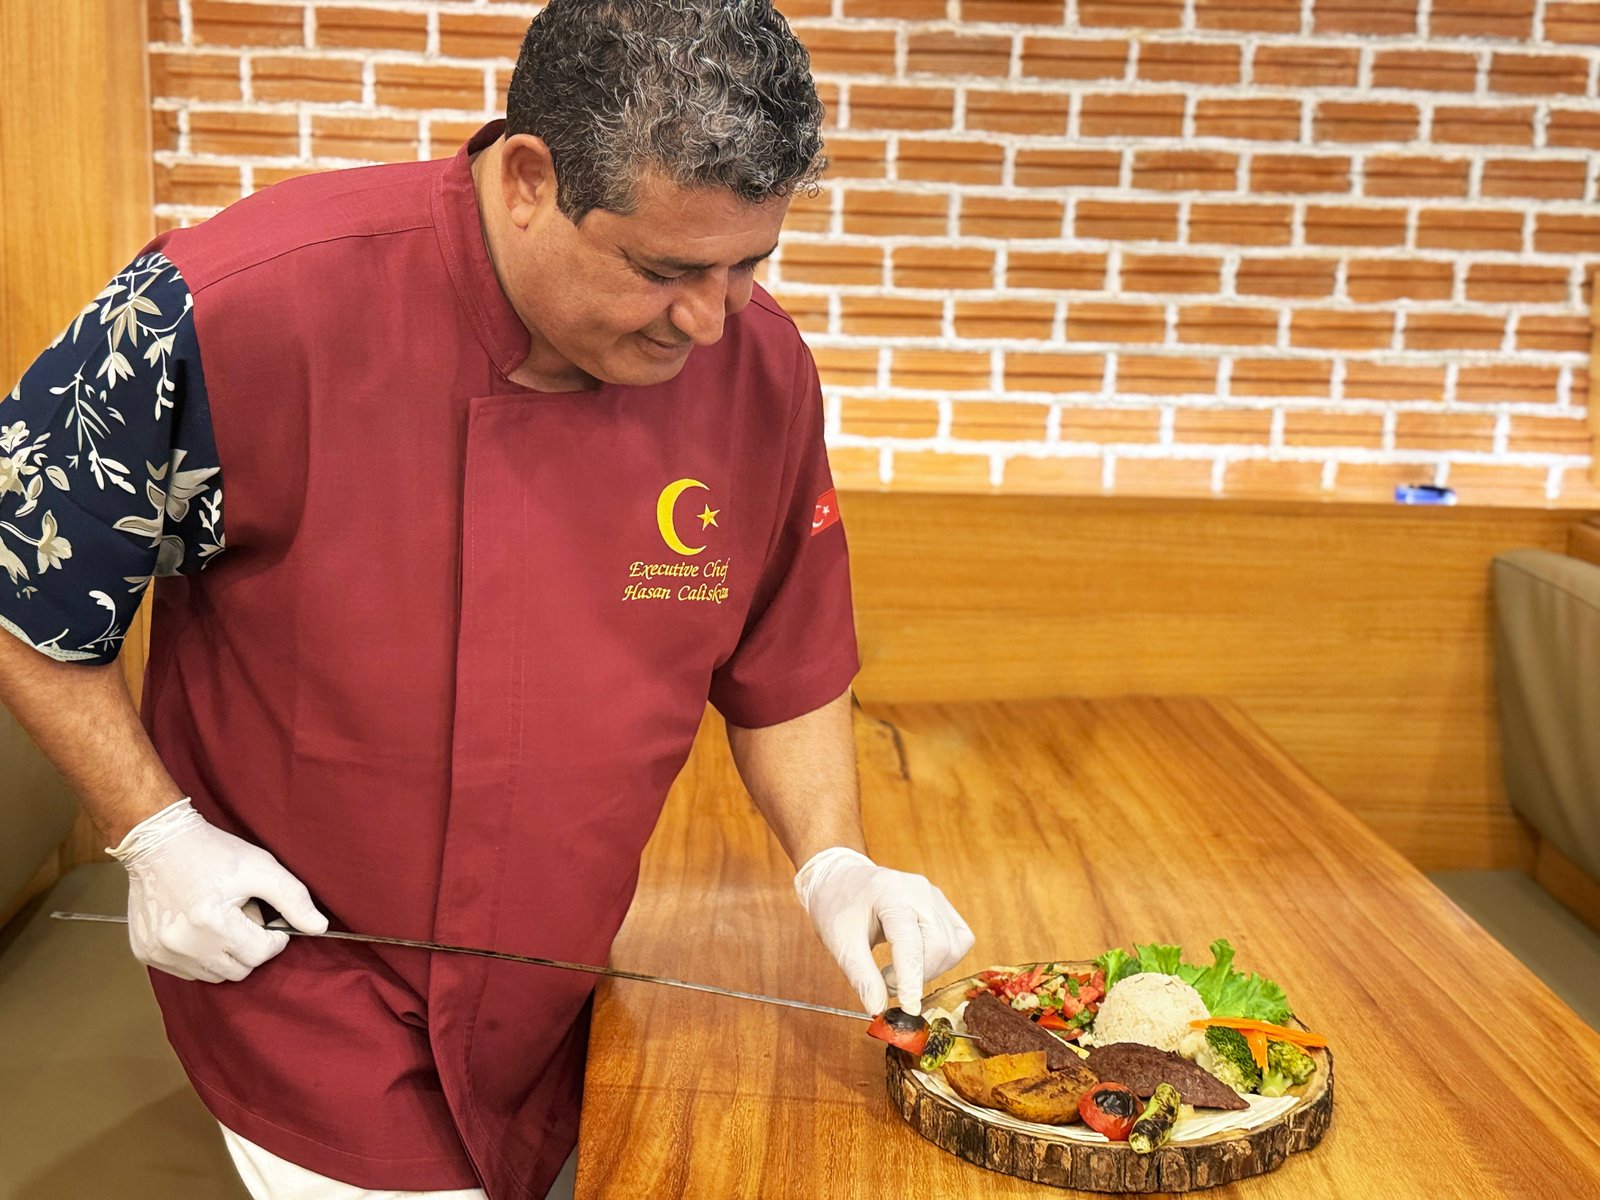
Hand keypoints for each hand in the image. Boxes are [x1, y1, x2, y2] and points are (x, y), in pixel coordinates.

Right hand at [108, 798, 327, 982]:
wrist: (158, 842)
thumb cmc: (212, 852)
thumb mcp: (260, 867)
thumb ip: (293, 899)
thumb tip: (319, 928)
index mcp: (212, 923)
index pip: (262, 954)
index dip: (274, 937)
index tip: (269, 919)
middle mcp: (183, 944)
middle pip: (238, 970)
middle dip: (250, 946)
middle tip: (243, 915)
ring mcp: (161, 952)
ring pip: (213, 975)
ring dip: (225, 954)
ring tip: (220, 919)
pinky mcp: (146, 953)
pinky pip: (186, 971)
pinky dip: (200, 957)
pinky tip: (198, 928)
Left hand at [794, 847, 973, 1015]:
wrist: (840, 879)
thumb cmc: (837, 906)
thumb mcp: (841, 943)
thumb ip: (861, 977)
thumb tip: (878, 1009)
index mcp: (889, 893)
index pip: (910, 941)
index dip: (911, 979)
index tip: (909, 1008)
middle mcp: (918, 890)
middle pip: (939, 945)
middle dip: (918, 976)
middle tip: (887, 983)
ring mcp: (933, 895)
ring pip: (953, 945)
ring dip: (930, 970)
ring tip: (898, 971)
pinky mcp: (941, 905)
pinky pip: (960, 938)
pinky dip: (944, 958)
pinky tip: (919, 960)